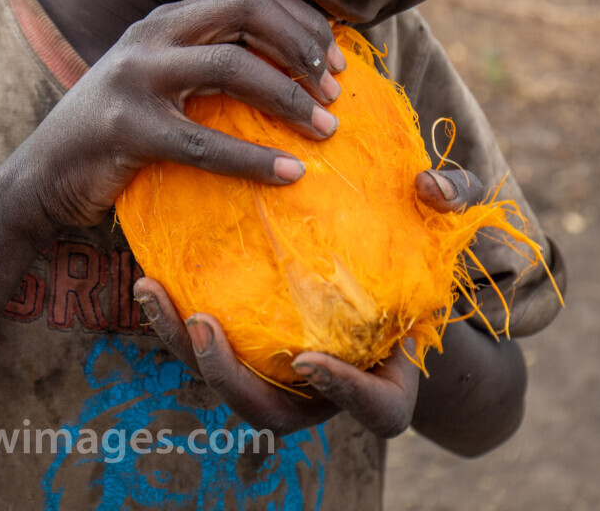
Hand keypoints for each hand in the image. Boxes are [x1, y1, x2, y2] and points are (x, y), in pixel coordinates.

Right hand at [16, 0, 346, 230]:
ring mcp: (134, 78)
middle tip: (335, 91)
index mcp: (165, 21)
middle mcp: (150, 36)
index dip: (304, 23)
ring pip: (233, 68)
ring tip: (326, 130)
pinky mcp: (127, 129)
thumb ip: (206, 64)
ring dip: (291, 98)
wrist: (43, 176)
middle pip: (248, 13)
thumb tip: (296, 66)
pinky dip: (256, 160)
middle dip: (304, 48)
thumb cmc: (117, 135)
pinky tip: (290, 175)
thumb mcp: (159, 83)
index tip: (337, 63)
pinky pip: (206, 142)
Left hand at [132, 165, 487, 437]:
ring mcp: (281, 377)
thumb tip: (429, 184)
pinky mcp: (247, 348)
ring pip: (227, 382)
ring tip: (152, 291)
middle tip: (201, 323)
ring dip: (184, 346)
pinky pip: (207, 346)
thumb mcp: (445, 222)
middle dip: (230, 378)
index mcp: (388, 381)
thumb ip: (450, 198)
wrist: (385, 274)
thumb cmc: (422, 251)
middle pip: (274, 414)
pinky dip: (174, 319)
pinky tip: (149, 273)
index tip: (310, 358)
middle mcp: (327, 391)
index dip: (346, 393)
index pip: (377, 410)